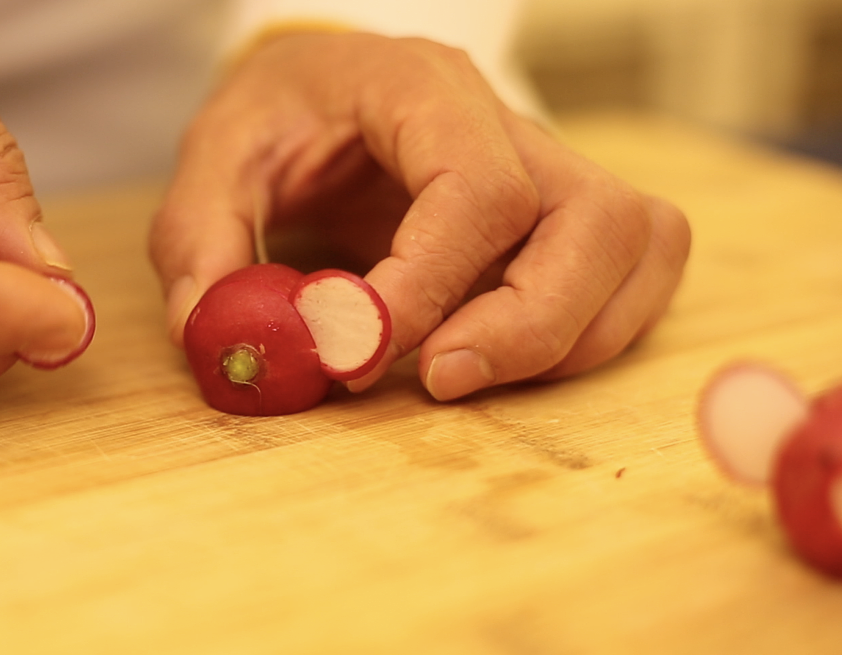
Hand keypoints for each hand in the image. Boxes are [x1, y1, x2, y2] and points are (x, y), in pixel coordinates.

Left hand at [150, 31, 689, 400]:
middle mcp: (508, 120)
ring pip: (636, 246)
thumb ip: (202, 242)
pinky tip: (507, 355)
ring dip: (564, 337)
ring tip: (459, 369)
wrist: (322, 92)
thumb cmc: (280, 120)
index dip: (429, 286)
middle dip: (524, 326)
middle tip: (435, 380)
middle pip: (593, 219)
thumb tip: (222, 339)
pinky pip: (639, 271)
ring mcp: (554, 165)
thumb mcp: (215, 160)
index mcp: (421, 85)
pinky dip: (591, 333)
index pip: (476, 187)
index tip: (355, 353)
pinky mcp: (572, 214)